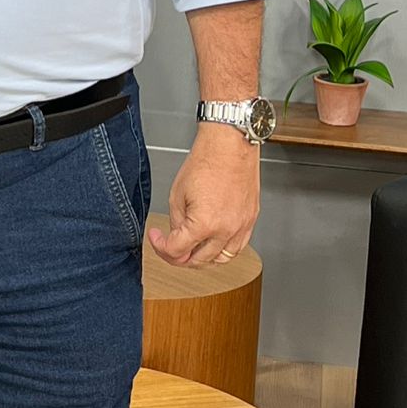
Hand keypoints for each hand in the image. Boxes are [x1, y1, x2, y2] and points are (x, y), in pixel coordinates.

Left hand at [147, 124, 259, 267]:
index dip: (160, 247)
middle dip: (179, 257)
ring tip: (190, 248)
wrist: (230, 147)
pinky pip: (237, 247)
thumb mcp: (177, 193)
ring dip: (202, 258)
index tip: (156, 238)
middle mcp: (226, 231)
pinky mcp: (250, 222)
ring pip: (221, 259)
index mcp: (204, 224)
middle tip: (169, 246)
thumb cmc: (206, 162)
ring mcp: (241, 228)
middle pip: (198, 260)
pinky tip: (212, 242)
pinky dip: (223, 250)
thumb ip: (176, 221)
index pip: (178, 251)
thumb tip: (176, 236)